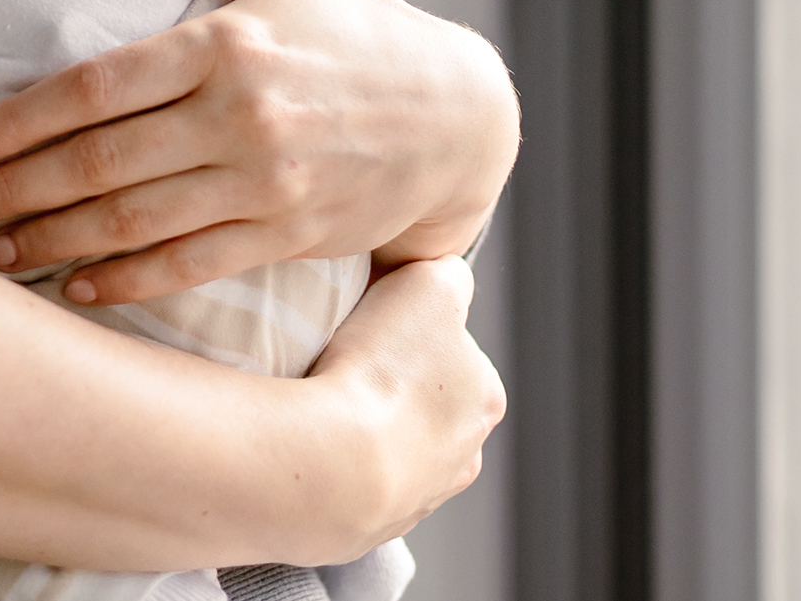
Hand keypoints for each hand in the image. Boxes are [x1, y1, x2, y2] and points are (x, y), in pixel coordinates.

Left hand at [0, 0, 518, 304]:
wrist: (460, 119)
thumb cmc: (357, 28)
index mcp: (229, 43)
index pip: (99, 85)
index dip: (22, 117)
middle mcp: (243, 117)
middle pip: (101, 162)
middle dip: (15, 189)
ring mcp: (266, 183)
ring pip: (135, 223)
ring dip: (52, 242)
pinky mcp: (287, 235)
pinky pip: (189, 268)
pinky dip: (125, 284)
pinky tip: (72, 286)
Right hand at [310, 256, 504, 543]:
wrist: (331, 462)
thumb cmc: (383, 368)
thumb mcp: (430, 283)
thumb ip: (448, 272)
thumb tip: (440, 277)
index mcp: (486, 399)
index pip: (451, 351)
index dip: (409, 331)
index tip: (373, 326)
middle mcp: (464, 457)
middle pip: (425, 404)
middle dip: (392, 386)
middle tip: (345, 364)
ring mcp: (417, 500)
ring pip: (392, 448)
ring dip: (365, 429)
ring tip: (324, 405)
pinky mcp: (367, 528)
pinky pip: (353, 483)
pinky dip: (338, 464)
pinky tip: (314, 443)